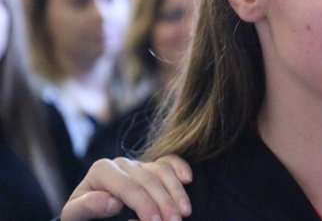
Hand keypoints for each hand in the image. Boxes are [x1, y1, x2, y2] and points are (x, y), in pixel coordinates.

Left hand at [60, 155, 191, 220]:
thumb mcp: (76, 215)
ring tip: (185, 212)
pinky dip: (180, 167)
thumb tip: (112, 201)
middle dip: (164, 202)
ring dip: (176, 192)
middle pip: (148, 180)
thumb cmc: (83, 217)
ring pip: (162, 171)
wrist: (88, 215)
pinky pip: (169, 162)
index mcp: (101, 170)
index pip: (128, 187)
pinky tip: (188, 180)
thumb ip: (88, 207)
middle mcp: (121, 163)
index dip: (144, 205)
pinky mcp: (150, 167)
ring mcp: (138, 164)